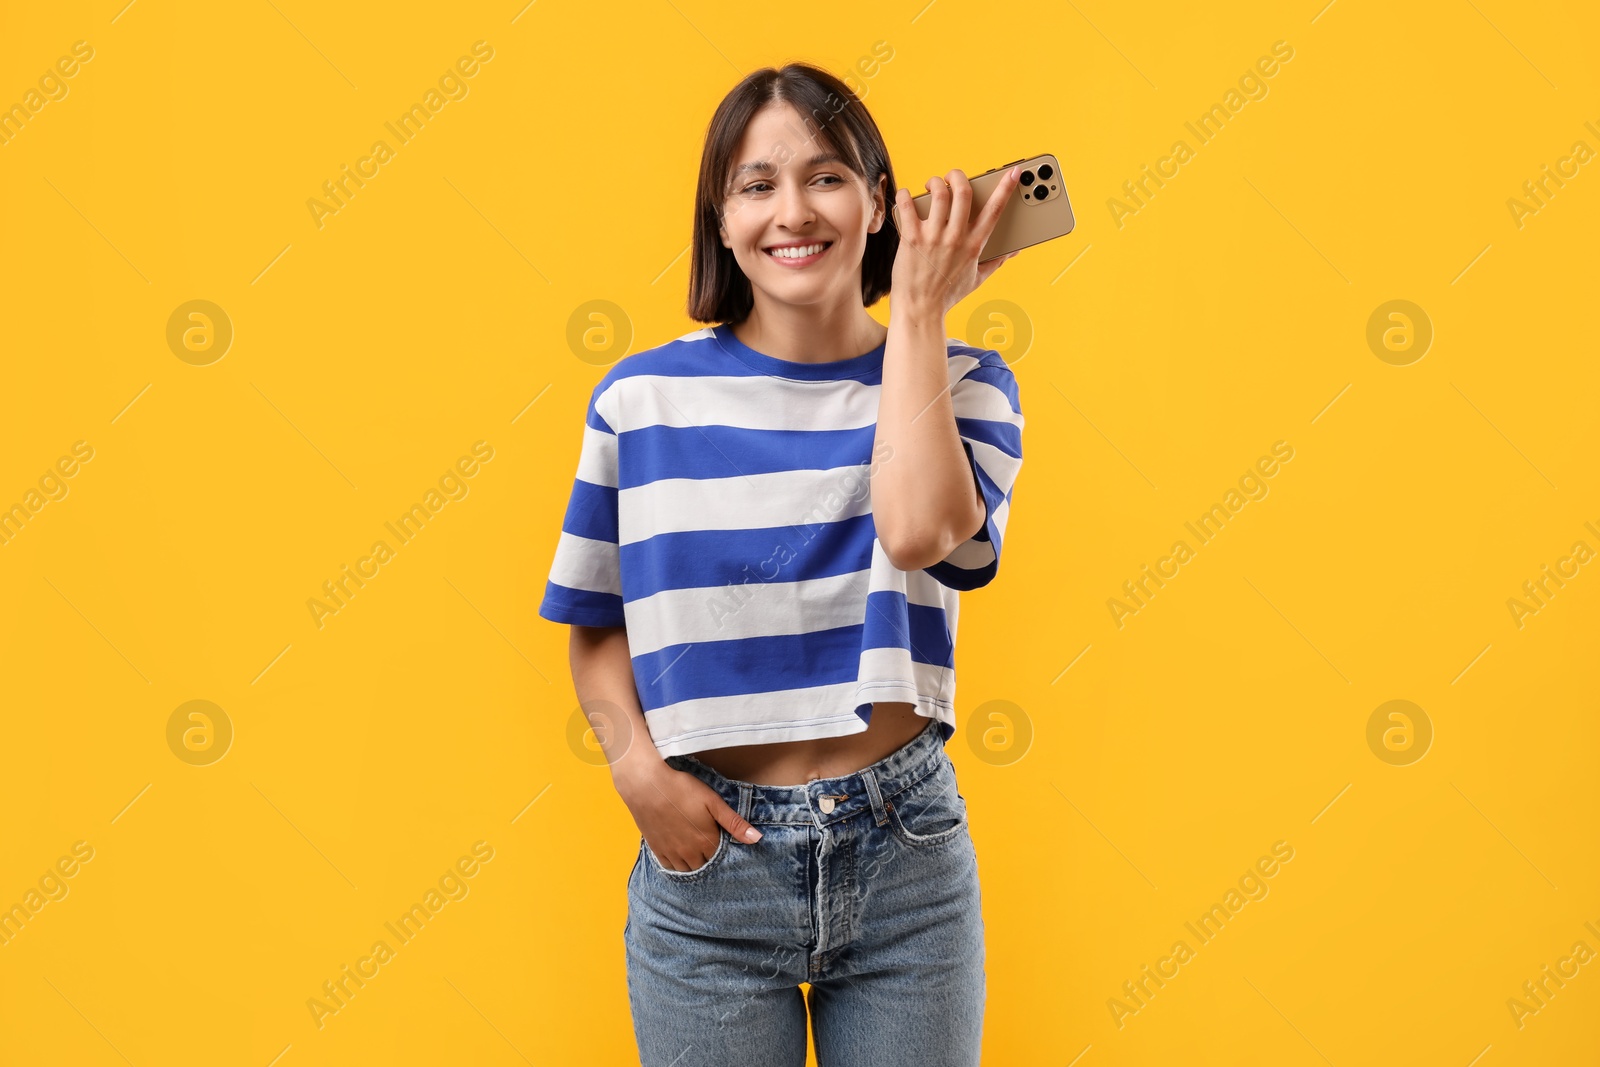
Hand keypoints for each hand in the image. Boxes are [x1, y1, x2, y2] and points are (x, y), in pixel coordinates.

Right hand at [617, 760, 761, 870]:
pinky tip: (680, 855)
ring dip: (694, 864)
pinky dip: (677, 865)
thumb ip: (734, 823)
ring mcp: (672, 853)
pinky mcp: (657, 849)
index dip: (725, 852)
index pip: (722, 858)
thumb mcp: (713, 802)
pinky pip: (670, 868)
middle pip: (705, 866)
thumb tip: (757, 839)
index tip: (724, 843)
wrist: (646, 785)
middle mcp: (690, 853)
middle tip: (710, 846)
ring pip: (688, 870)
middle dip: (710, 860)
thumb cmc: (682, 789)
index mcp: (707, 842)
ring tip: (697, 852)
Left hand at [890, 166, 1023, 317]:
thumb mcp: (977, 279)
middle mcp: (956, 238)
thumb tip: (1014, 252)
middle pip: (964, 192)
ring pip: (938, 194)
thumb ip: (997, 262)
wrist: (920, 310)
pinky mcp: (911, 239)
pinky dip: (905, 196)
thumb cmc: (947, 295)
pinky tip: (905, 195)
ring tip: (932, 185)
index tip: (1014, 172)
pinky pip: (908, 207)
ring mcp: (933, 238)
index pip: (995, 211)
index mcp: (975, 245)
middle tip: (952, 177)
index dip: (1006, 188)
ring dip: (935, 182)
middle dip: (958, 176)